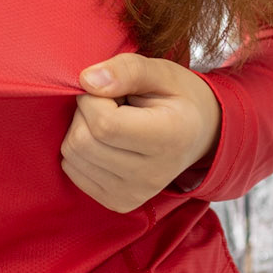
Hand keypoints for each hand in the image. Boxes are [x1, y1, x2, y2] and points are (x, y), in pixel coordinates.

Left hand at [60, 53, 220, 213]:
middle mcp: (153, 175)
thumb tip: (86, 81)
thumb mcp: (160, 71)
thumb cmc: (177, 98)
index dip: (93, 98)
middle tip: (111, 103)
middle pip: (83, 142)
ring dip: (81, 130)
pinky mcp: (119, 203)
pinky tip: (106, 141)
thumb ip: (127, 70)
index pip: (104, 124)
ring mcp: (134, 194)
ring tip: (111, 121)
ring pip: (73, 156)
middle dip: (85, 112)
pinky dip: (80, 150)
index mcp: (170, 138)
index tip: (110, 89)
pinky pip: (73, 170)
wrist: (199, 135)